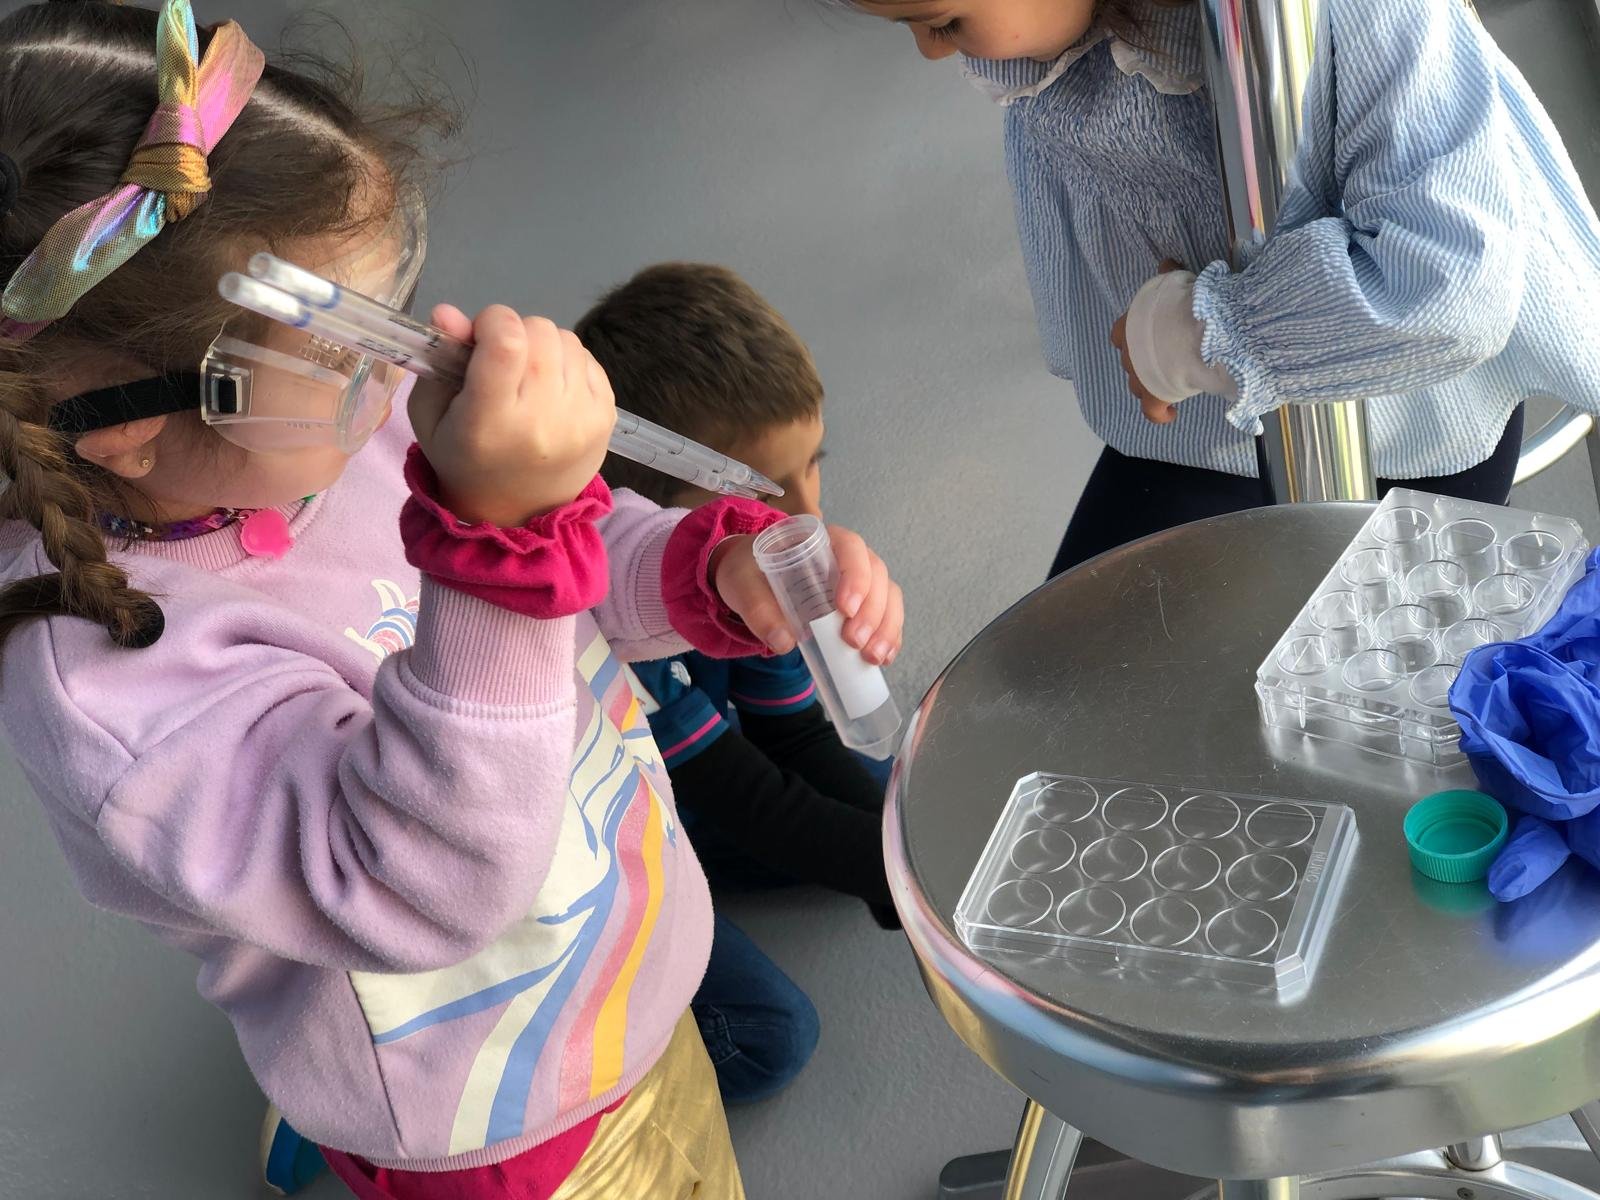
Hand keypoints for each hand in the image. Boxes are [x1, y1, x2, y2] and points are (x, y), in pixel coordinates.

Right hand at [409, 304, 616, 526]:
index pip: (507, 341)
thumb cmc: (464, 458)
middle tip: (503, 362)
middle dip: (516, 332)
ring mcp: (582, 419)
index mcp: (492, 420)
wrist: (517, 511)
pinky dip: (567, 364)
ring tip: (527, 379)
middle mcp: (543, 419)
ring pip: (567, 340)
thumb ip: (440, 360)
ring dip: (543, 347)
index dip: (492, 321)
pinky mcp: (606, 417)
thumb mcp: (432, 415)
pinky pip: (588, 359)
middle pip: (540, 331)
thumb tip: (449, 312)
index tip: (481, 337)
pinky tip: (551, 391)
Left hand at [710, 527, 904, 665]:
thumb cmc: (749, 573)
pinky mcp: (863, 605)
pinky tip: (884, 658)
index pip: (850, 547)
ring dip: (886, 627)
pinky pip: (887, 617)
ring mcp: (861, 580)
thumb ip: (757, 609)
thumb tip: (783, 641)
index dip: (855, 576)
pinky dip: (890, 637)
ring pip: (888, 596)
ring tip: (873, 656)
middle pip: (877, 575)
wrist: (750, 581)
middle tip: (853, 641)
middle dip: (872, 611)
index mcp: (821, 539)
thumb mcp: (742, 584)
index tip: (845, 608)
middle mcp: (848, 556)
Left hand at [1113, 259, 1183, 425]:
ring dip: (1150, 383)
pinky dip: (1160, 414)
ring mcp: (1137, 378)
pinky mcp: (1152, 397)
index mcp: (1126, 328)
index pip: (1120, 334)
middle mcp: (1127, 355)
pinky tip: (1170, 413)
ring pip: (1138, 385)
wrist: (1192, 332)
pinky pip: (1152, 411)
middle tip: (1166, 357)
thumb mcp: (1173, 283)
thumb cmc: (1181, 304)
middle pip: (1130, 360)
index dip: (1134, 336)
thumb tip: (1166, 261)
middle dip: (1144, 360)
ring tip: (1170, 380)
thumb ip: (1167, 276)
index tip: (1149, 336)